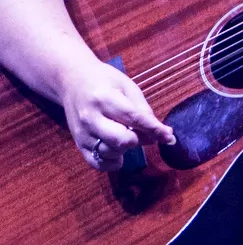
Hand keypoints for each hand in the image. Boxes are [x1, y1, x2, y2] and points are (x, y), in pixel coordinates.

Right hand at [58, 58, 174, 170]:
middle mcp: (90, 118)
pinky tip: (118, 150)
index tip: (170, 138)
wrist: (71, 81)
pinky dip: (113, 161)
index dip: (155, 130)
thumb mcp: (127, 87)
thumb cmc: (104, 81)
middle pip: (122, 140)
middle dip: (140, 139)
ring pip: (111, 153)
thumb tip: (163, 133)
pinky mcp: (78, 144)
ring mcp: (82, 133)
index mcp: (105, 99)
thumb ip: (143, 110)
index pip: (135, 119)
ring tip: (127, 134)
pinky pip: (98, 163)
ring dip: (126, 148)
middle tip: (143, 132)